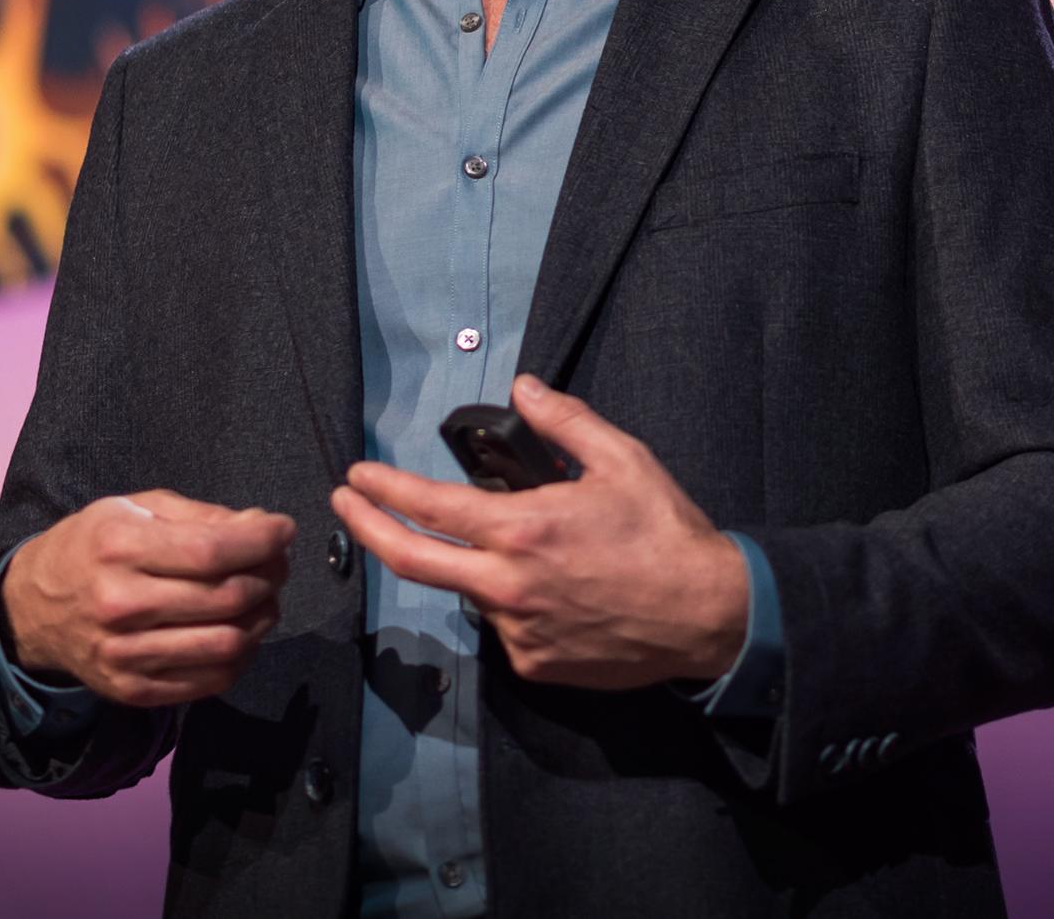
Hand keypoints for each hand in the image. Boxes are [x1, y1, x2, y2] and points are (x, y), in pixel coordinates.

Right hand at [0, 489, 293, 706]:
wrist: (33, 609)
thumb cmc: (93, 547)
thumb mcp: (135, 509)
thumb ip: (202, 517)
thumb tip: (262, 527)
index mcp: (118, 548)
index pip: (211, 551)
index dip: (261, 541)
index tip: (283, 530)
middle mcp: (119, 604)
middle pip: (226, 599)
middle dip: (269, 577)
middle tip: (277, 564)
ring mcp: (124, 654)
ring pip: (227, 644)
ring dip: (263, 618)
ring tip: (264, 597)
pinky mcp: (132, 689)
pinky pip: (212, 680)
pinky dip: (242, 654)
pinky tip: (239, 629)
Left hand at [330, 374, 748, 689]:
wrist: (708, 616)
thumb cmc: (666, 536)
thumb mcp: (623, 459)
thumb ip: (564, 421)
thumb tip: (523, 389)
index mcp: (523, 530)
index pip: (429, 508)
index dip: (384, 489)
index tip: (358, 476)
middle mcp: (508, 586)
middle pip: (412, 561)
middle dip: (367, 529)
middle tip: (345, 505)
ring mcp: (518, 632)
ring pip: (470, 593)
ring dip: (474, 566)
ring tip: (527, 549)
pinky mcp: (535, 664)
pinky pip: (506, 628)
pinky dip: (514, 602)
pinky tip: (557, 590)